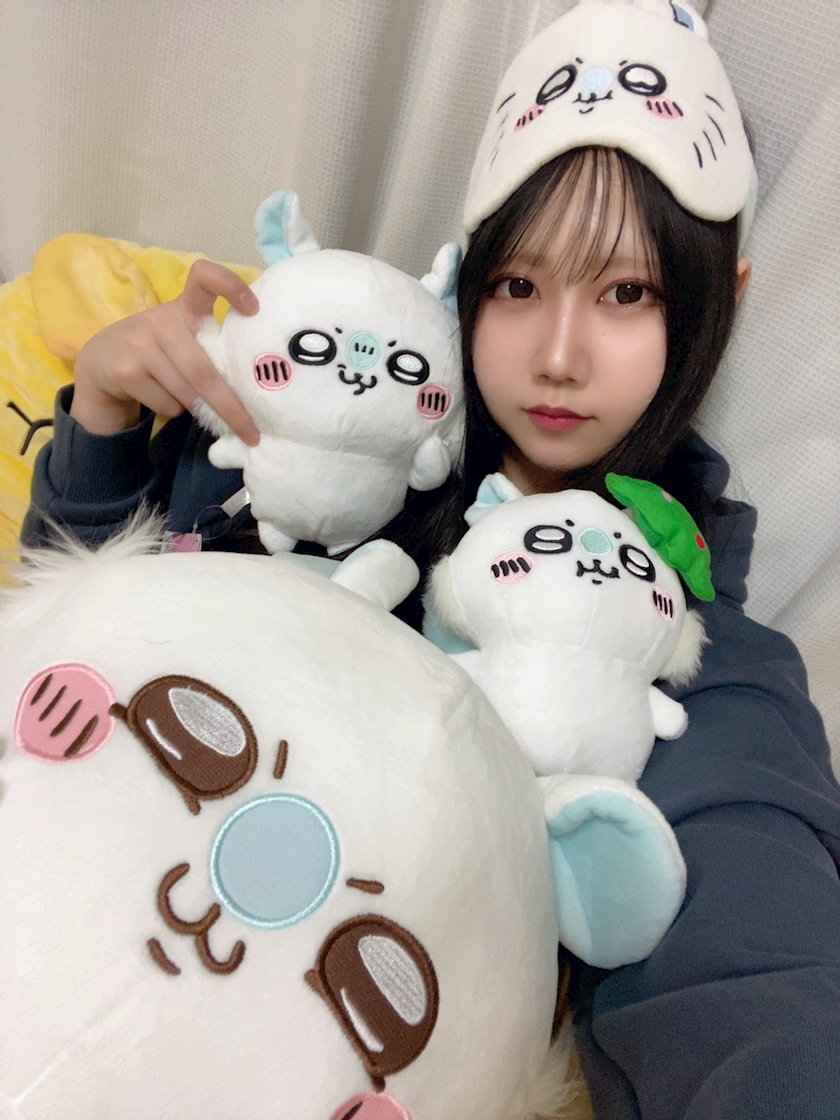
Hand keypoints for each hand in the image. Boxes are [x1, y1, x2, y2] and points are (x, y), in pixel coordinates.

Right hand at [70, 259, 259, 444]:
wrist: (99, 364)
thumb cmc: (157, 352)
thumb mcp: (180, 339)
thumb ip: (210, 349)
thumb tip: (253, 390)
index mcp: (183, 308)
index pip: (204, 278)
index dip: (230, 285)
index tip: (254, 308)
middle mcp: (161, 321)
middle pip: (204, 370)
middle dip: (230, 406)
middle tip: (251, 431)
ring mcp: (140, 345)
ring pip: (187, 393)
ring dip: (199, 409)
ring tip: (195, 404)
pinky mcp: (126, 371)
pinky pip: (167, 404)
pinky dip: (173, 410)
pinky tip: (161, 397)